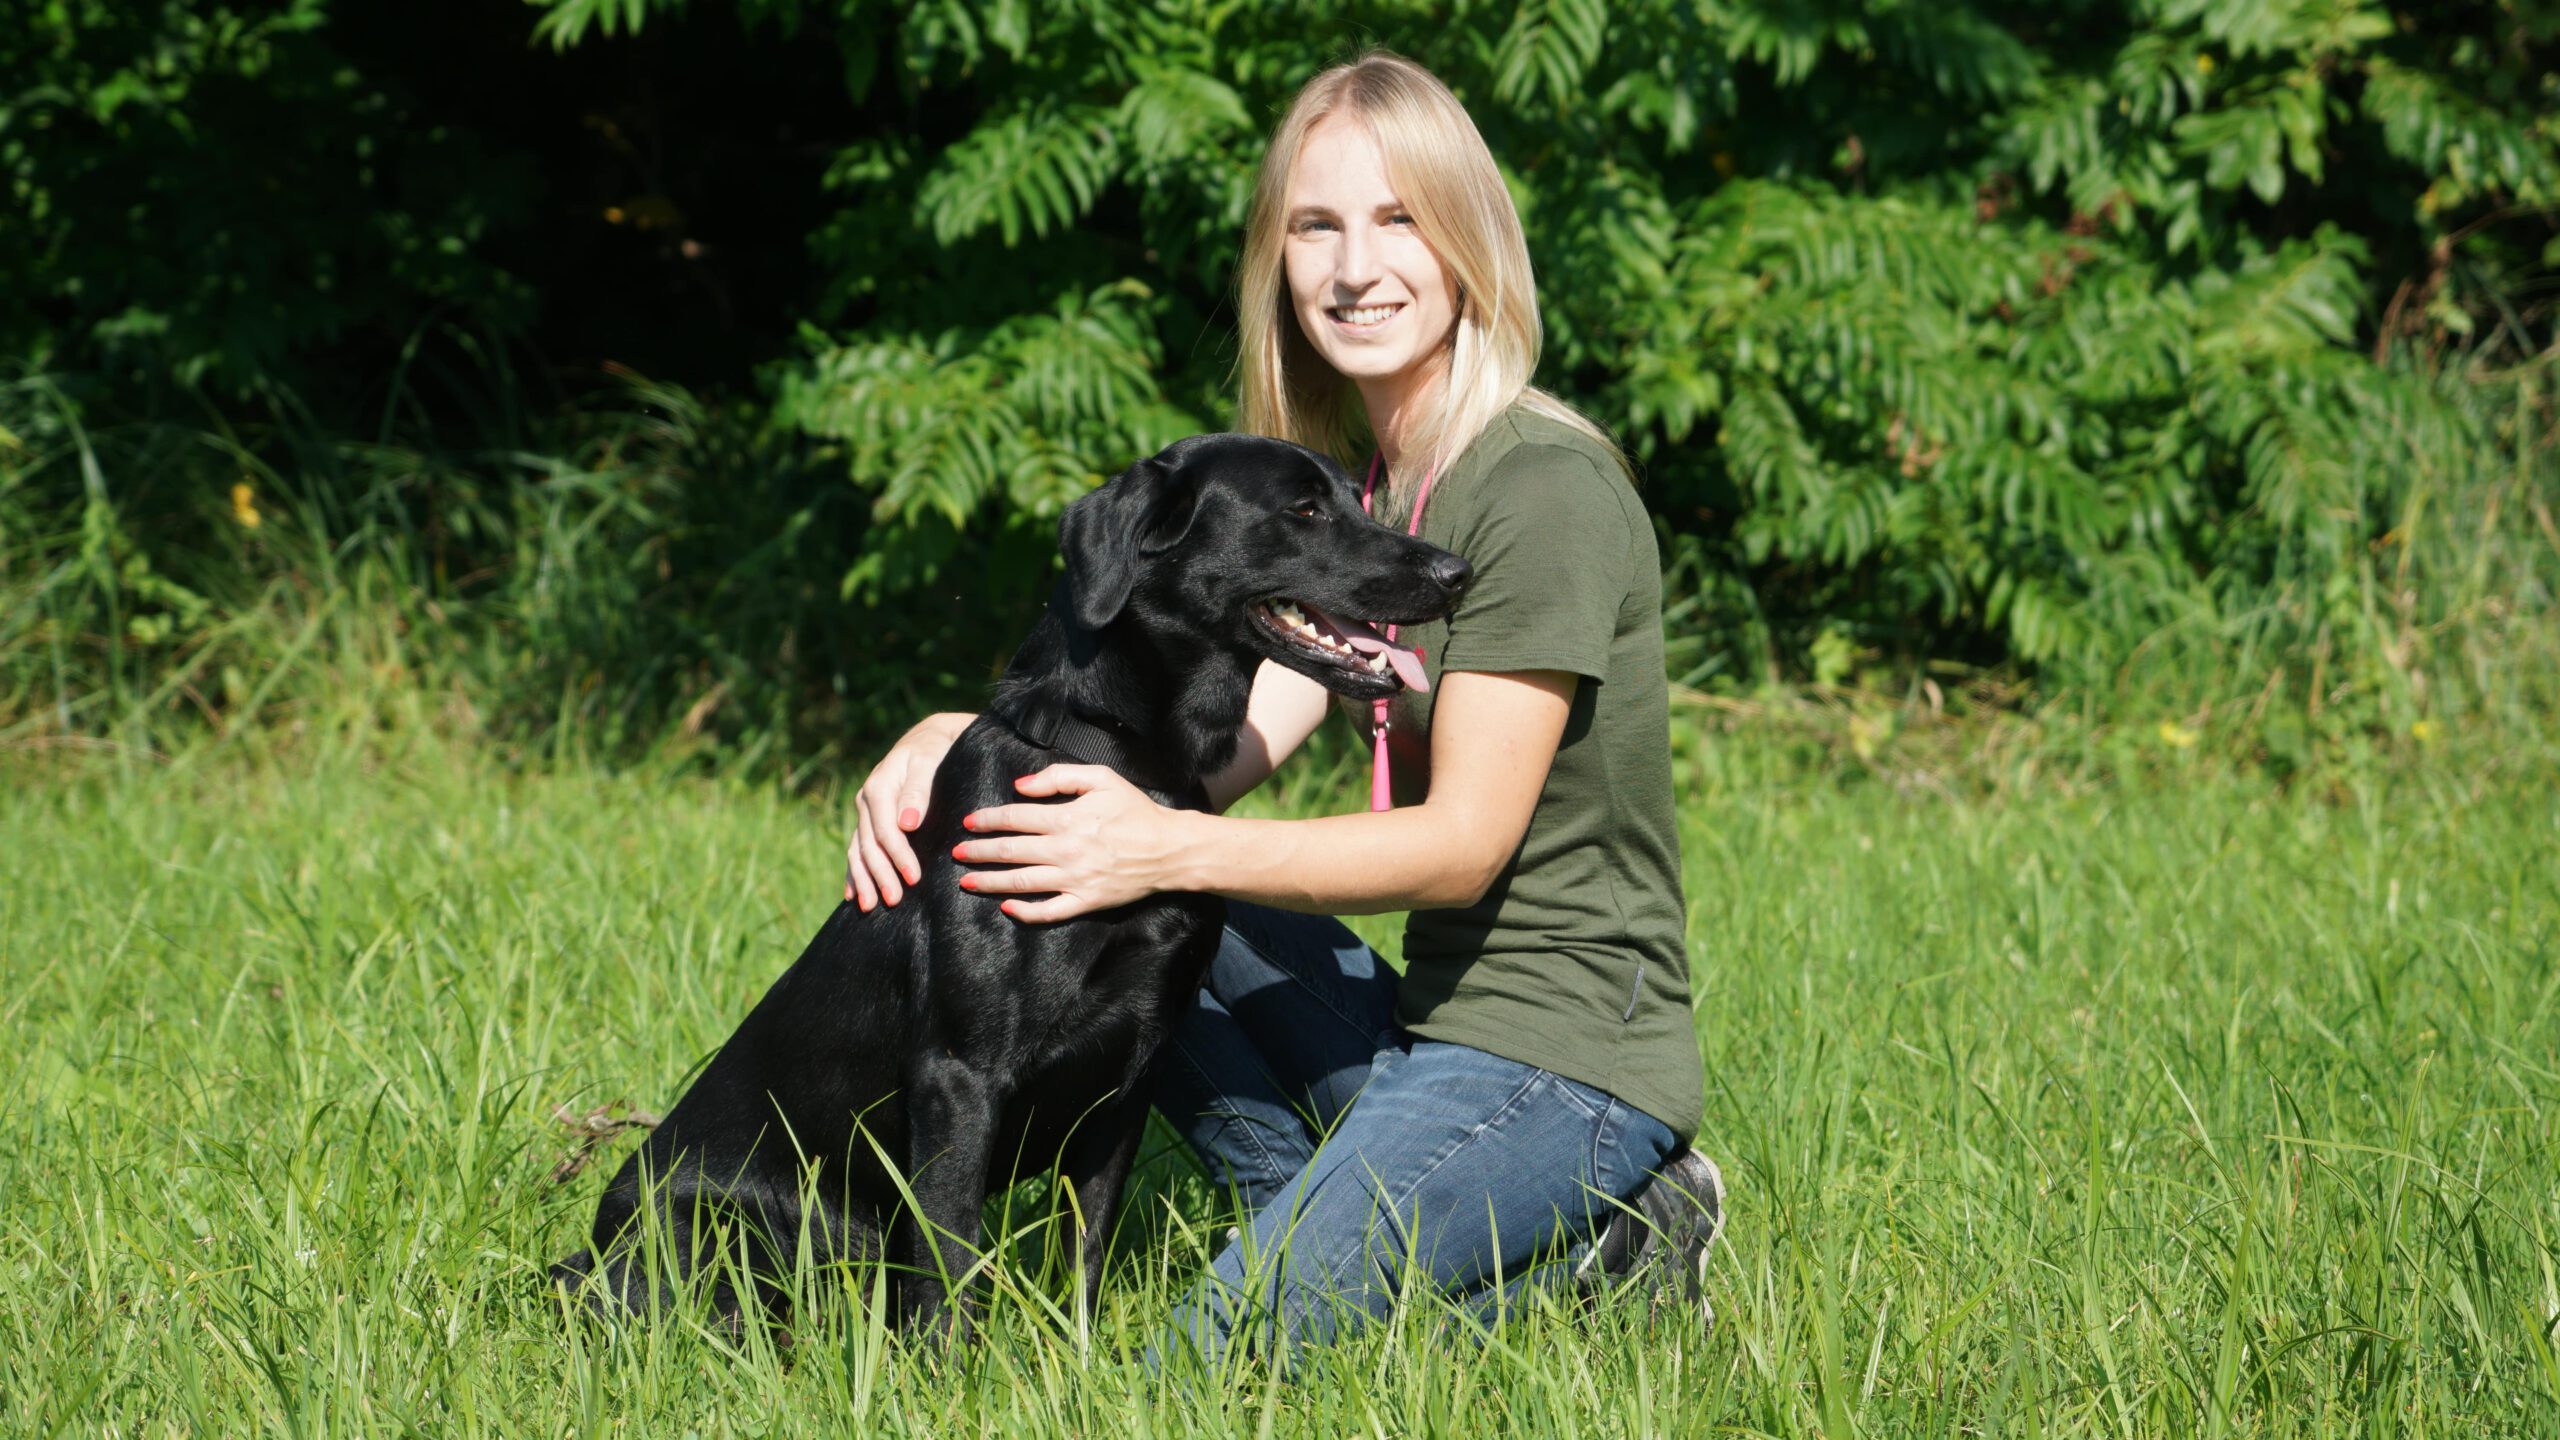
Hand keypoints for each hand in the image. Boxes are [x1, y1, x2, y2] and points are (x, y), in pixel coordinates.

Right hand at [845, 713, 971, 910]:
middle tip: (894, 901)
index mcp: (879, 786)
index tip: (913, 878)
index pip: (885, 829)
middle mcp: (866, 800)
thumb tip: (907, 823)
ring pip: (859, 850)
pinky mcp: (869, 820)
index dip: (898, 855)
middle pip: (870, 844)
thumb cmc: (936, 749)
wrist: (930, 739)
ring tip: (869, 906)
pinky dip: (854, 872)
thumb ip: (918, 790)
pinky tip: (853, 894)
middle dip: (880, 874)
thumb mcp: (930, 761)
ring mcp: (865, 811)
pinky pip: (857, 849)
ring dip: (864, 879)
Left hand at [953, 765, 1192, 923]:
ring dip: (989, 881)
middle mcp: (1065, 851)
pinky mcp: (1085, 902)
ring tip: (966, 881)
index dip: (987, 820)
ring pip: (1021, 883)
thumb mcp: (1102, 778)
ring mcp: (1073, 880)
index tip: (968, 822)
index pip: (1014, 818)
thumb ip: (1059, 776)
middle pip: (1010, 851)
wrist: (1169, 849)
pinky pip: (1048, 912)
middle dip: (979, 852)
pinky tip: (1006, 907)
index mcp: (1067, 819)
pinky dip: (1025, 911)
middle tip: (956, 853)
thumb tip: (1021, 786)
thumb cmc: (1135, 810)